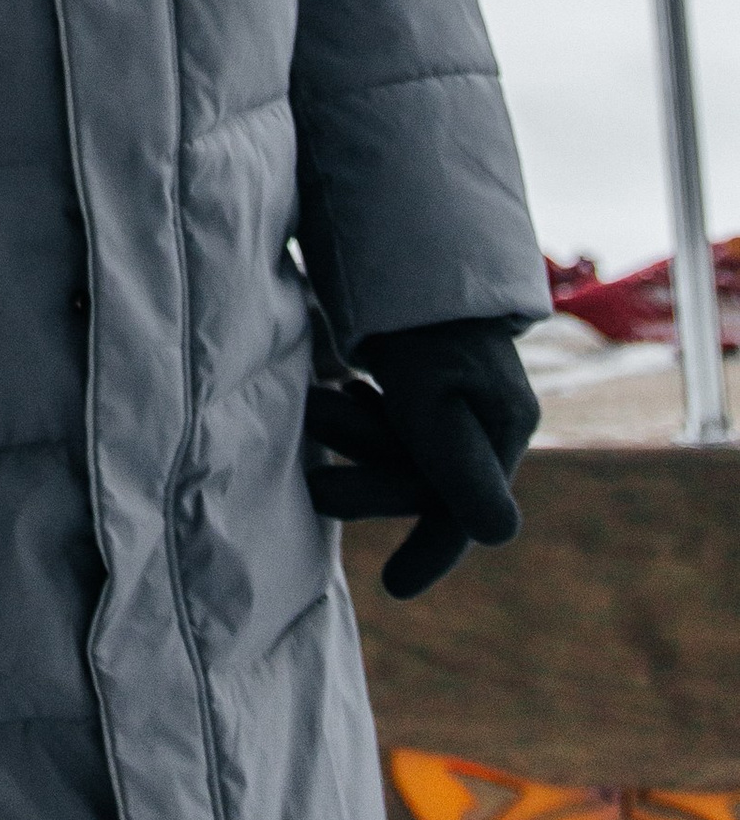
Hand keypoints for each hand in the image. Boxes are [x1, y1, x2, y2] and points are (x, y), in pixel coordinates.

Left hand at [303, 317, 539, 597]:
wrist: (402, 232)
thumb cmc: (417, 320)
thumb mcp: (432, 396)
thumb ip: (457, 468)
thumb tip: (500, 538)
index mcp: (502, 424)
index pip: (467, 510)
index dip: (431, 552)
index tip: (393, 588)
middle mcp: (488, 415)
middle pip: (427, 480)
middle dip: (369, 480)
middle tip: (316, 483)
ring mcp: (460, 394)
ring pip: (405, 448)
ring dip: (356, 437)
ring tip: (318, 403)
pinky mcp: (429, 375)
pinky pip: (397, 419)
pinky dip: (364, 414)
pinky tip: (343, 388)